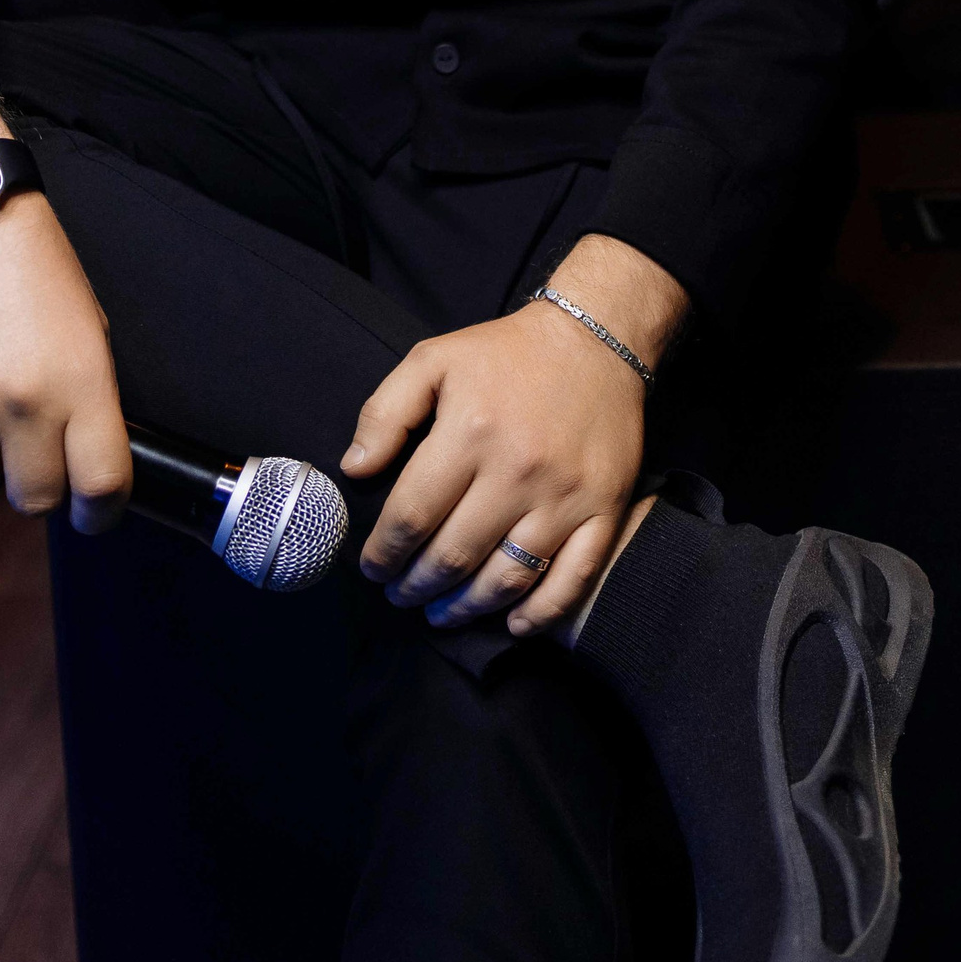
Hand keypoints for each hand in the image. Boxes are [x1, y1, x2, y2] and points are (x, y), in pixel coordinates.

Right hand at [0, 194, 132, 533]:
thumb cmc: (35, 265)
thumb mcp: (88, 326)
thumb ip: (88, 395)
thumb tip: (88, 456)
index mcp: (82, 383)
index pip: (101, 486)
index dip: (101, 513)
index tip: (94, 513)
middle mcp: (23, 402)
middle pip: (34, 499)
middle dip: (39, 487)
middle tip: (35, 459)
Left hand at [341, 235, 685, 638]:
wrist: (596, 339)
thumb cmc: (505, 354)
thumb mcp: (433, 359)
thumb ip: (386, 412)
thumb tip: (354, 468)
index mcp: (470, 432)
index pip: (412, 515)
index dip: (384, 552)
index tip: (373, 567)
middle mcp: (517, 470)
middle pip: (455, 555)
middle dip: (417, 586)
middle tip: (400, 595)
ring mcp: (566, 496)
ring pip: (508, 576)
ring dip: (466, 607)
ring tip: (440, 614)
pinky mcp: (606, 509)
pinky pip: (573, 578)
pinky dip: (541, 612)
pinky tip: (511, 622)